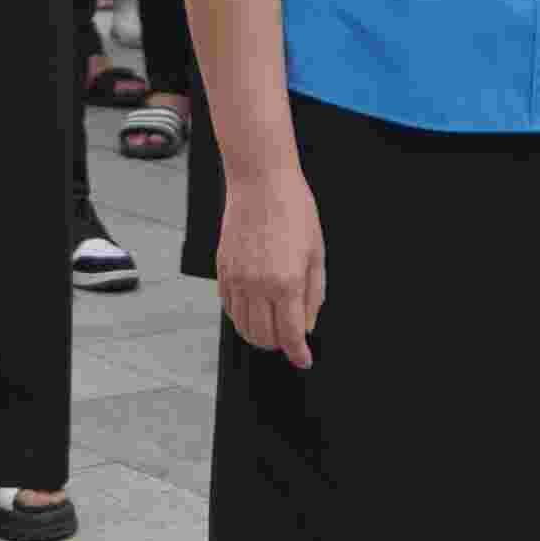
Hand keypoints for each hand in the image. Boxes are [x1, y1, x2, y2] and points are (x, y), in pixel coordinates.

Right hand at [216, 164, 324, 369]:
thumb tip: (307, 326)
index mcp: (287, 282)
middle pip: (263, 337)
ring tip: (271, 328)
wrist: (260, 180)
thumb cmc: (294, 210)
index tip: (304, 360)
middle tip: (290, 339)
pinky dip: (241, 316)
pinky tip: (253, 309)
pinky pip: (228, 306)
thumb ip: (314, 295)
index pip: (290, 336)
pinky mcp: (222, 268)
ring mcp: (236, 277)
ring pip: (242, 326)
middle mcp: (258, 285)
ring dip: (258, 335)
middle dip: (279, 346)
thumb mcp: (317, 253)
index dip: (298, 354)